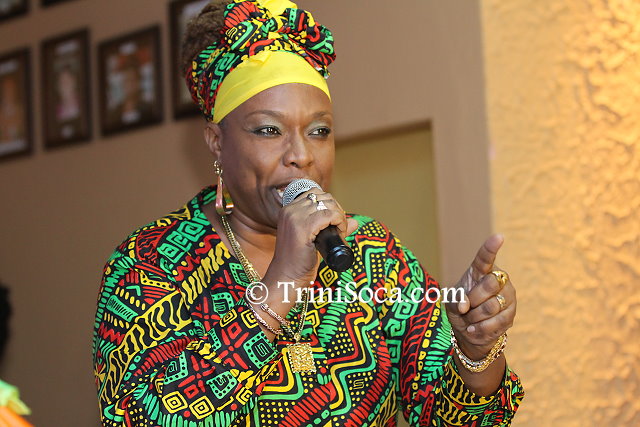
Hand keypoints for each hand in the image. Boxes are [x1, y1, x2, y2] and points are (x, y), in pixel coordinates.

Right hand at [265, 189, 358, 285]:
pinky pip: (328, 215)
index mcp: (288, 210)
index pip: (314, 193)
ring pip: (327, 204)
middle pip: (322, 196)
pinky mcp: (303, 228)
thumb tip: (354, 222)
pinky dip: (339, 221)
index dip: (330, 204)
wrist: (287, 278)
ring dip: (339, 215)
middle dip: (336, 209)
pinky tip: (339, 232)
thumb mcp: (313, 239)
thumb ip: (331, 227)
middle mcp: (289, 210)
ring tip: (339, 230)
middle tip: (340, 227)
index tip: (335, 219)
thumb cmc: (299, 261)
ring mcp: (295, 218)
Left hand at [445, 234, 516, 358]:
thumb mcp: (451, 302)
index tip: (499, 237)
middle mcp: (498, 280)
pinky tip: (474, 329)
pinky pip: (496, 322)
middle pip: (490, 284)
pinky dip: (480, 328)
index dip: (491, 248)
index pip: (485, 258)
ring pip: (492, 305)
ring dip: (475, 316)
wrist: (469, 331)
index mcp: (480, 271)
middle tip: (467, 307)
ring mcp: (508, 296)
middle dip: (474, 299)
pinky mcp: (511, 314)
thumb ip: (455, 300)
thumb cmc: (460, 309)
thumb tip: (465, 305)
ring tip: (470, 318)